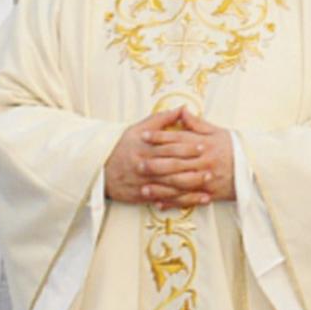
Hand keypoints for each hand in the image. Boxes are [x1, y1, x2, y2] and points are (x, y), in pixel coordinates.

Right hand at [103, 108, 221, 208]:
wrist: (99, 169)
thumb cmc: (122, 146)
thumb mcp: (137, 129)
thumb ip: (161, 119)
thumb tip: (182, 108)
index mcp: (144, 148)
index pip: (168, 147)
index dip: (186, 147)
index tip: (202, 146)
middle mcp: (144, 165)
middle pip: (171, 167)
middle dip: (192, 168)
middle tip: (211, 167)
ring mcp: (143, 182)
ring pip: (170, 186)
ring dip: (190, 187)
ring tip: (208, 185)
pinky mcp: (143, 196)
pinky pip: (165, 199)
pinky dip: (181, 201)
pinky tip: (196, 201)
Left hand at [146, 108, 235, 203]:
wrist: (256, 168)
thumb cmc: (235, 148)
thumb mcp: (218, 131)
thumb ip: (197, 124)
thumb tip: (181, 111)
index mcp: (204, 144)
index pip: (178, 139)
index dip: (159, 137)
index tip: (143, 136)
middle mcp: (204, 161)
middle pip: (176, 163)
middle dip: (155, 164)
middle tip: (137, 163)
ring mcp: (206, 179)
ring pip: (180, 183)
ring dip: (161, 187)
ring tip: (143, 187)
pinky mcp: (210, 193)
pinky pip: (189, 199)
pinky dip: (174, 202)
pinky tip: (159, 203)